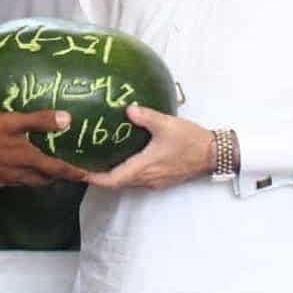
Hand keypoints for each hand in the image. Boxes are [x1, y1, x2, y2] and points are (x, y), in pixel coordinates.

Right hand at [0, 111, 87, 190]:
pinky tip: (6, 168)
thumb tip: (68, 120)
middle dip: (54, 177)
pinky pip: (5, 182)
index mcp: (26, 159)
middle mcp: (17, 175)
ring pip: (24, 182)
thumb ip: (40, 121)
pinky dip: (12, 177)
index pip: (56, 169)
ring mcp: (0, 181)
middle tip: (64, 171)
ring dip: (34, 178)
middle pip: (41, 180)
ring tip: (38, 169)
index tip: (87, 175)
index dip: (73, 172)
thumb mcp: (12, 121)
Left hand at [85, 105, 212, 190]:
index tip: (79, 172)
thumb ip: (146, 117)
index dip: (94, 178)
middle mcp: (147, 179)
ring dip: (113, 174)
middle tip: (84, 164)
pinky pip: (138, 179)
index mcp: (144, 168)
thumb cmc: (191, 141)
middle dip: (99, 176)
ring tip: (99, 160)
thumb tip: (127, 110)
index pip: (112, 180)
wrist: (213, 154)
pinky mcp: (162, 179)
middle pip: (117, 183)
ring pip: (128, 182)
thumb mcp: (166, 124)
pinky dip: (126, 172)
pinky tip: (124, 158)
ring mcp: (155, 181)